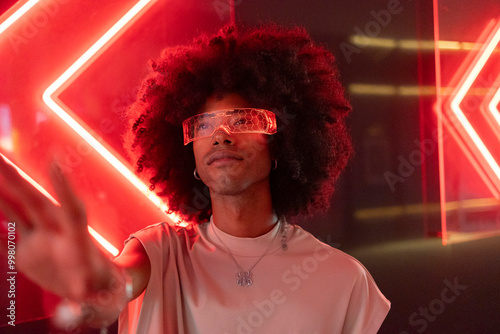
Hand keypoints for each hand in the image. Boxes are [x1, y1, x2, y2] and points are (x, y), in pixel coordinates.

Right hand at [0, 155, 115, 301]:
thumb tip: (74, 309)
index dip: (64, 189)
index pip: (72, 210)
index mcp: (78, 241)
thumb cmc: (103, 290)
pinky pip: (7, 231)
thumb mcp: (101, 297)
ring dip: (1, 189)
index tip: (54, 163)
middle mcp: (57, 233)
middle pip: (35, 201)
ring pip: (17, 209)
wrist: (94, 289)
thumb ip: (86, 302)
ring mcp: (41, 239)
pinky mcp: (28, 250)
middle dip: (16, 179)